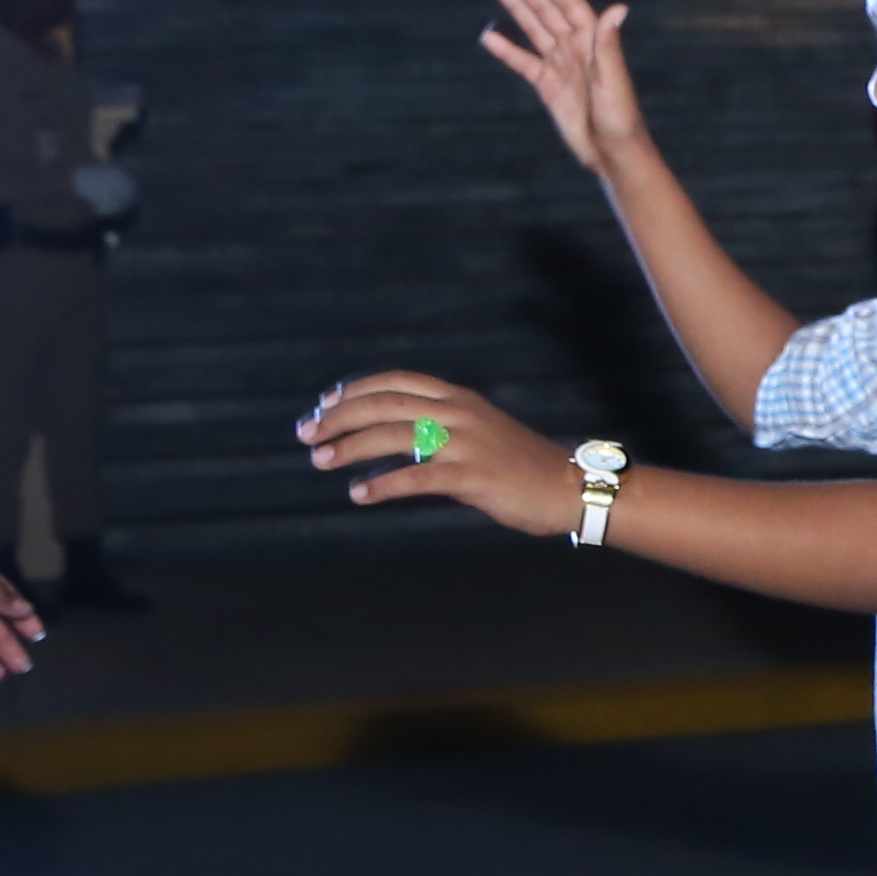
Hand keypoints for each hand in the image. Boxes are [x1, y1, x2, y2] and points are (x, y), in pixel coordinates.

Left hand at [301, 370, 586, 535]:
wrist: (570, 487)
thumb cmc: (521, 465)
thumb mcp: (480, 431)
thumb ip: (440, 428)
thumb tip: (392, 438)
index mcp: (458, 398)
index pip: (396, 381)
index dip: (355, 389)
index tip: (324, 404)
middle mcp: (458, 413)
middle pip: (385, 404)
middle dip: (339, 417)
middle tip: (306, 433)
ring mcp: (465, 443)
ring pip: (393, 435)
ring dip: (350, 447)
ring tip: (319, 460)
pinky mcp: (472, 477)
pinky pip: (417, 478)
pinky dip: (382, 485)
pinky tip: (358, 494)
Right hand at [479, 0, 655, 174]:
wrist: (613, 153)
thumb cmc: (621, 119)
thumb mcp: (612, 81)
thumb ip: (608, 46)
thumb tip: (618, 9)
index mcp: (593, 42)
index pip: (568, 5)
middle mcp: (576, 48)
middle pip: (546, 10)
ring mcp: (561, 65)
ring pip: (534, 28)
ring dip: (516, 6)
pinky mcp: (549, 86)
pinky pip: (524, 63)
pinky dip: (507, 50)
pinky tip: (489, 36)